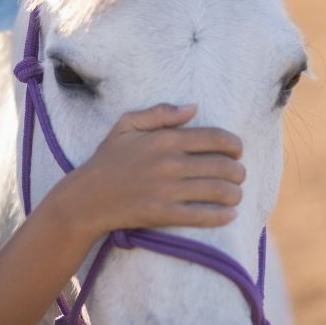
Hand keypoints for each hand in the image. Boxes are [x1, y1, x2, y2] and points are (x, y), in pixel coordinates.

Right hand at [47, 104, 244, 245]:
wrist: (87, 198)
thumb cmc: (107, 160)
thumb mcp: (126, 125)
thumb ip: (160, 113)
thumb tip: (193, 108)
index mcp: (165, 139)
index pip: (216, 138)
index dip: (235, 145)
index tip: (237, 151)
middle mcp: (171, 164)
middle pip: (224, 166)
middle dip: (238, 171)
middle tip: (237, 175)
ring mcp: (169, 191)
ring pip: (219, 191)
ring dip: (235, 193)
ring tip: (235, 194)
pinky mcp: (165, 214)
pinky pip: (203, 216)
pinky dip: (223, 216)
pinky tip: (230, 214)